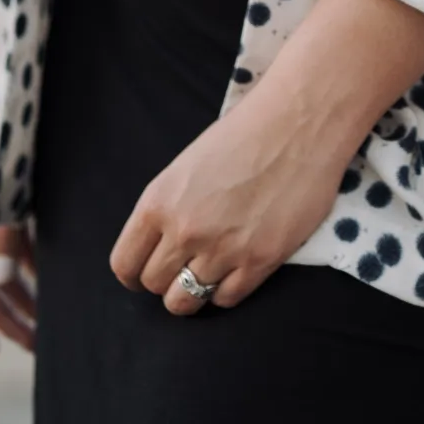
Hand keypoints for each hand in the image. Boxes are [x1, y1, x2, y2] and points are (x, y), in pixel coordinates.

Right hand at [0, 56, 35, 356]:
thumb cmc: (8, 115)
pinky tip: (45, 284)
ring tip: (42, 327)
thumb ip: (2, 226)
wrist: (15, 66)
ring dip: (14, 296)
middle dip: (0, 316)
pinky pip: (5, 241)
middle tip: (34, 349)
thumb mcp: (5, 173)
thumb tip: (2, 278)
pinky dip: (23, 265)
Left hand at [110, 76, 356, 313]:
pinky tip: (235, 269)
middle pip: (155, 284)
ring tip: (207, 275)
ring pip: (186, 300)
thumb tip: (161, 246)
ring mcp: (223, 249)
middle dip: (166, 281)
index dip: (134, 274)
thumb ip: (167, 209)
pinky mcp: (261, 260)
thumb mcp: (186, 167)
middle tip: (184, 268)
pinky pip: (226, 299)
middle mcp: (185, 230)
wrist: (298, 123)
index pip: (125, 264)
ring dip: (193, 293)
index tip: (146, 273)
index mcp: (159, 202)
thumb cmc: (244, 135)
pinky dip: (226, 290)